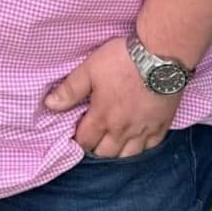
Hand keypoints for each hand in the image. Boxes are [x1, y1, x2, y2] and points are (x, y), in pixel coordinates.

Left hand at [43, 37, 178, 157]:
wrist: (161, 55)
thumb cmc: (123, 60)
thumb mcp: (90, 69)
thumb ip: (70, 89)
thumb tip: (49, 105)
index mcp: (102, 117)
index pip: (85, 141)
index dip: (79, 139)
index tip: (78, 132)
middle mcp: (122, 130)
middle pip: (105, 153)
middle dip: (96, 148)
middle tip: (94, 137)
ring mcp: (144, 130)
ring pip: (128, 155)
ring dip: (117, 152)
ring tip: (112, 142)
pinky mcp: (162, 125)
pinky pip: (150, 147)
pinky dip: (141, 147)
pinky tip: (137, 141)